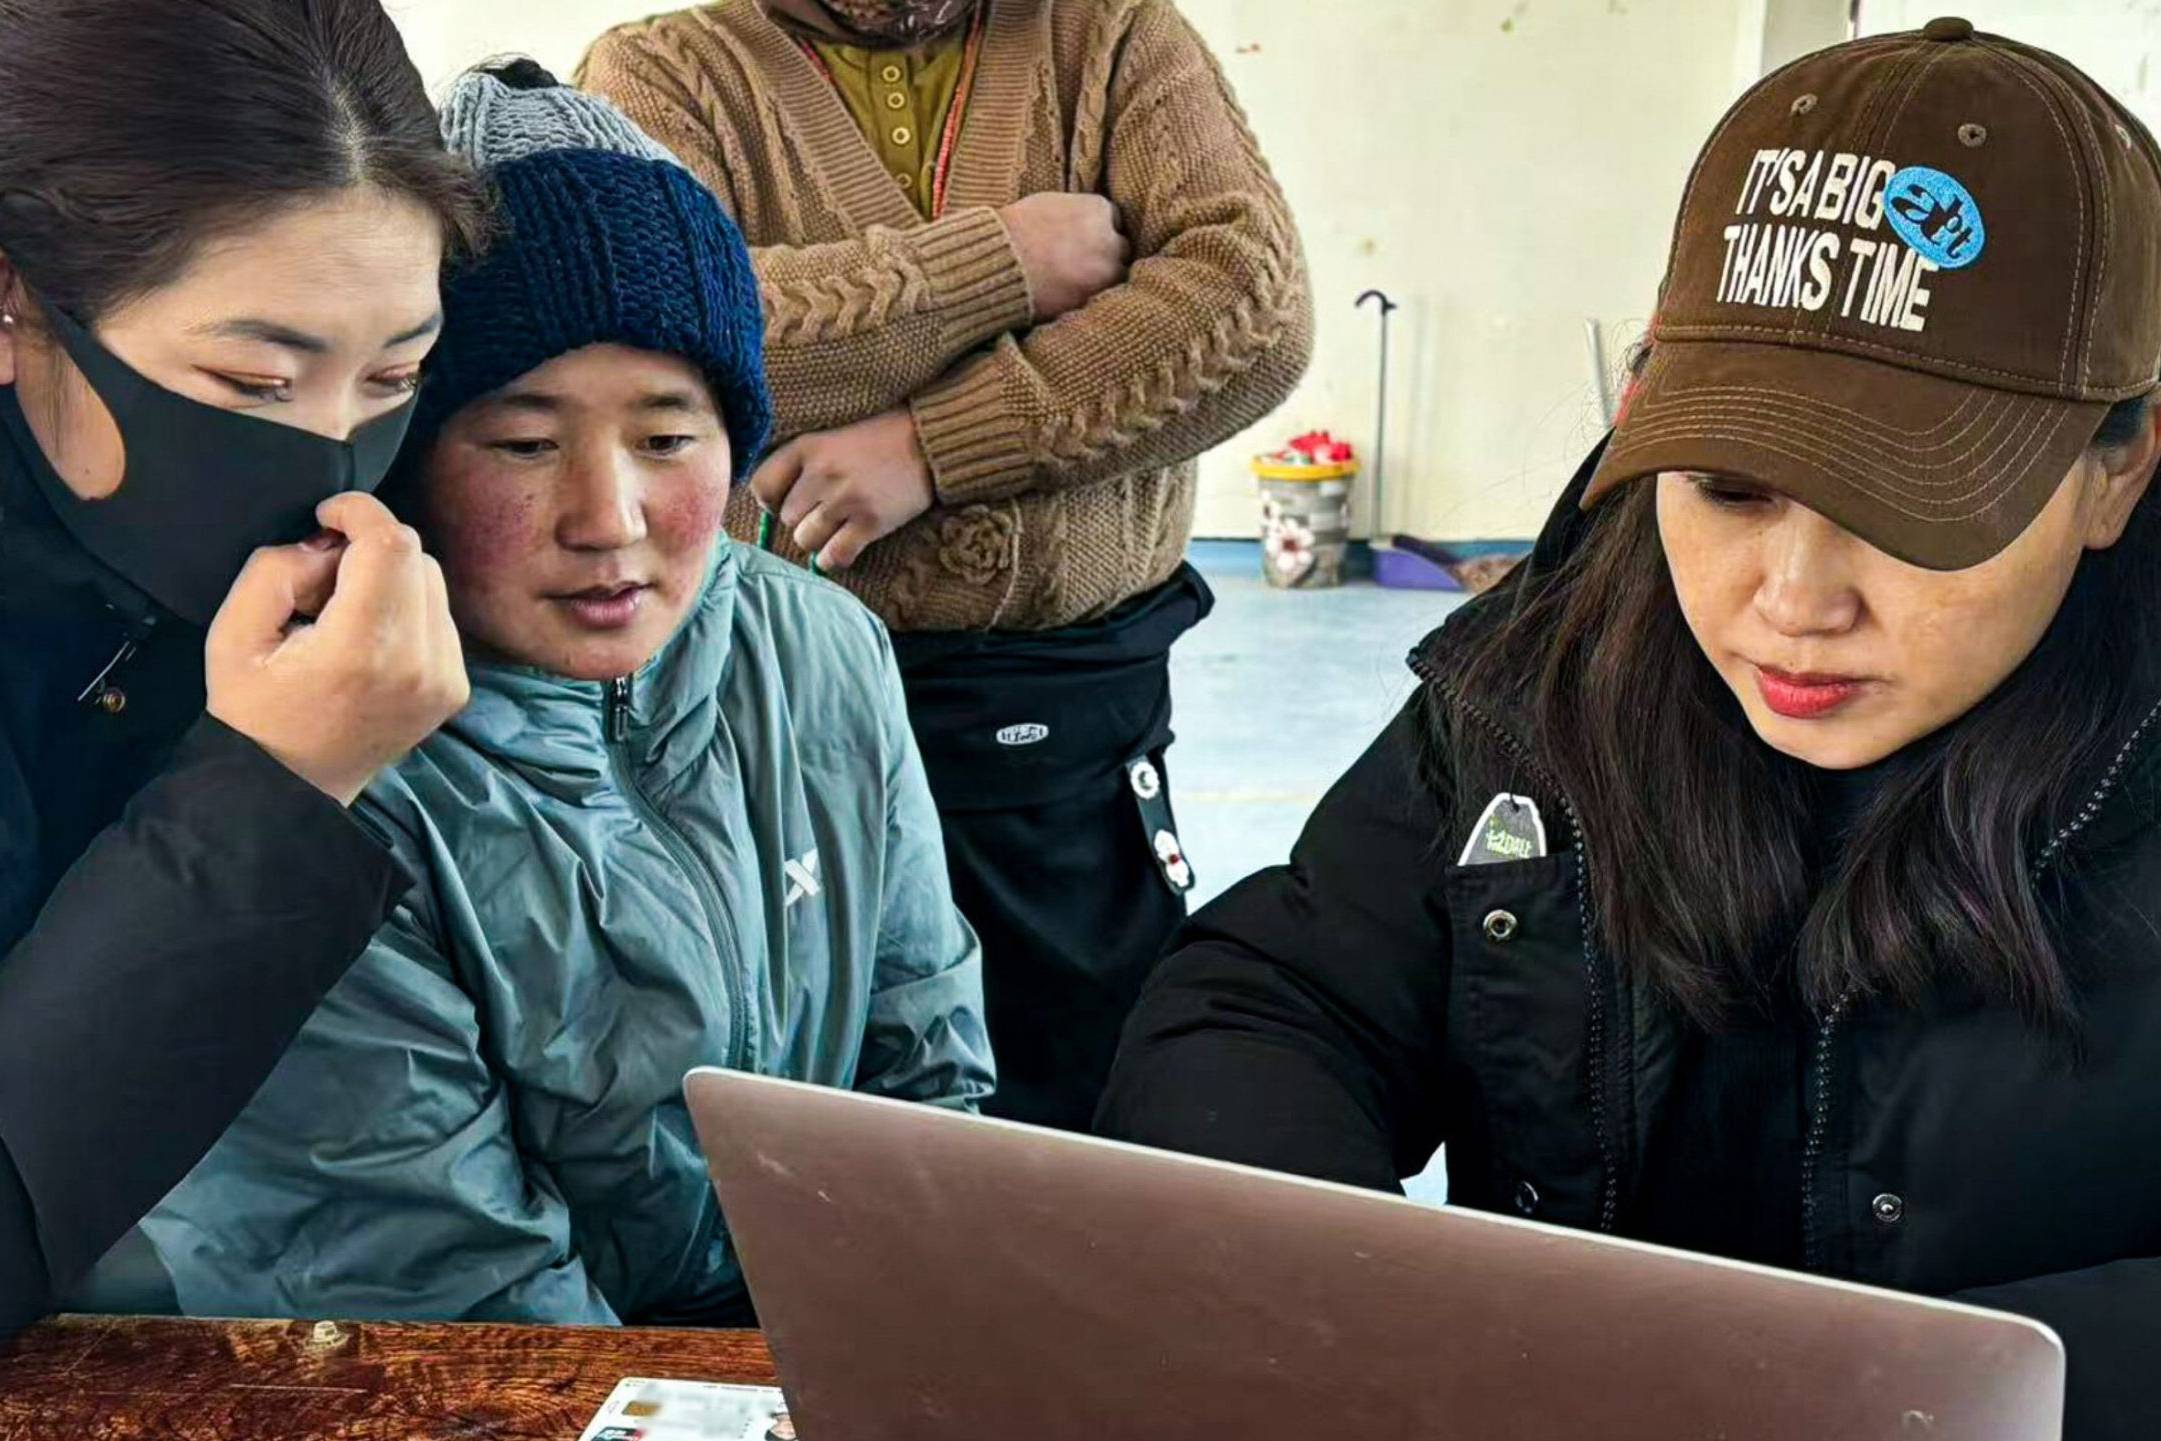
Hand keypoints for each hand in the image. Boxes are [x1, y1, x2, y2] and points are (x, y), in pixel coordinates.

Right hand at [205, 492, 468, 806]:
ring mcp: (445, 678)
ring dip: (389, 577)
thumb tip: (328, 543)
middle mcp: (419, 663)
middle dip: (368, 548)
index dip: (360, 511)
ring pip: (432, 581)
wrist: (290, 788)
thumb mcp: (233, 634)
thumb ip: (276, 569)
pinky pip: (439, 616)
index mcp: (363, 648)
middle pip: (416, 556)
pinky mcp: (455, 688)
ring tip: (341, 612)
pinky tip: (367, 637)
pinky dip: (406, 608)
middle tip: (322, 579)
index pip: (392, 544)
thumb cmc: (254, 713)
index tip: (328, 514)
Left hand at [751, 409, 934, 571]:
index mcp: (808, 447)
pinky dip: (833, 558)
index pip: (762, 486)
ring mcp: (846, 500)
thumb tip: (774, 503)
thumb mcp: (833, 436)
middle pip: (787, 518)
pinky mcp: (870, 523)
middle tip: (823, 512)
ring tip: (836, 528)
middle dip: (802, 519)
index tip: (785, 502)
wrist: (929, 442)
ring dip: (817, 539)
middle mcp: (822, 474)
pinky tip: (843, 548)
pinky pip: (834, 556)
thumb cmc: (880, 439)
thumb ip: (803, 462)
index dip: (770, 500)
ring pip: (806, 540)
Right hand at [998, 192, 1128, 321]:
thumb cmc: (1014, 229)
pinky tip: (1068, 292)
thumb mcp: (1050, 204)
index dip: (1097, 230)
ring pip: (1115, 275)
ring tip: (1074, 279)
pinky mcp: (1092, 299)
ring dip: (1100, 277)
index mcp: (1098, 209)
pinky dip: (1087, 295)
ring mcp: (1104, 273)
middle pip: (1120, 248)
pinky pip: (1099, 298)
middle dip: (1104, 253)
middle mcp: (1109, 239)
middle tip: (1080, 260)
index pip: (1112, 218)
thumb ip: (1076, 211)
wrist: (995, 263)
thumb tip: (1084, 222)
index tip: (1083, 238)